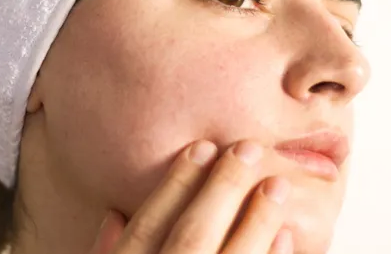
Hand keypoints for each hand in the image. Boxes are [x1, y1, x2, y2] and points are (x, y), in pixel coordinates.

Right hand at [89, 140, 292, 253]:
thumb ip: (106, 253)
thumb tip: (112, 215)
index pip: (146, 226)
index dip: (175, 184)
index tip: (200, 148)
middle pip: (191, 235)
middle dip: (221, 191)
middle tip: (247, 150)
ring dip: (255, 222)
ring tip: (277, 184)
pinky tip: (284, 236)